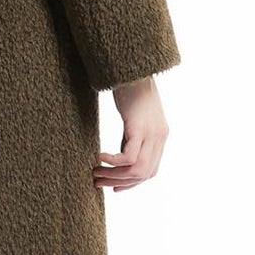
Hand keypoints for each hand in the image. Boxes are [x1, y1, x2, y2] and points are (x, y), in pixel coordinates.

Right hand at [92, 75, 168, 189]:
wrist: (133, 67)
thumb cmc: (130, 88)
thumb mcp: (134, 118)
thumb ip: (133, 136)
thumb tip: (122, 154)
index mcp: (159, 136)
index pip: (150, 170)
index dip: (132, 183)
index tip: (114, 188)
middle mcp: (159, 137)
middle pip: (143, 174)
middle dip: (119, 182)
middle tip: (97, 182)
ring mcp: (151, 133)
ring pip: (136, 169)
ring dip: (114, 175)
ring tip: (95, 173)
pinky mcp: (139, 127)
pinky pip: (129, 157)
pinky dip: (113, 162)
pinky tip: (99, 157)